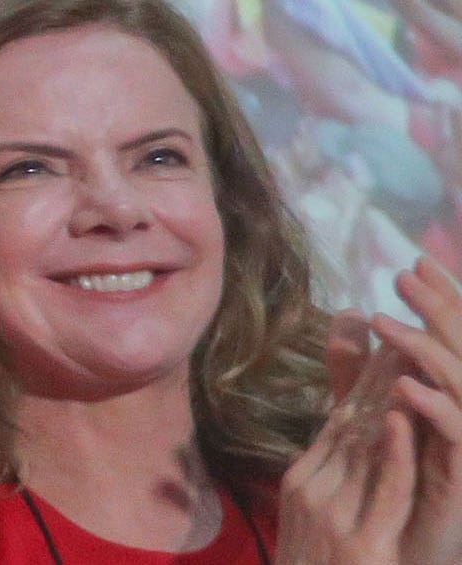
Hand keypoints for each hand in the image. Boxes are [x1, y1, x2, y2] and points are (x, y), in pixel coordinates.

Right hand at [278, 384, 415, 564]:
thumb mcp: (306, 521)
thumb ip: (319, 483)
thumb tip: (319, 447)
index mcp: (297, 483)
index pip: (334, 430)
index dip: (362, 398)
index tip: (386, 366)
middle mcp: (310, 491)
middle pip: (350, 433)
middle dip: (378, 394)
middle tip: (403, 355)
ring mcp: (332, 516)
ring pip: (368, 453)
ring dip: (392, 413)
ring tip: (411, 375)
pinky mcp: (361, 542)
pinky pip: (388, 491)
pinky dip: (398, 455)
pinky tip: (404, 425)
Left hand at [378, 258, 461, 564]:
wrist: (404, 550)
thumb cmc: (392, 485)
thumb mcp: (374, 417)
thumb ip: (361, 373)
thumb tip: (346, 317)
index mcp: (455, 399)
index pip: (457, 338)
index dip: (445, 300)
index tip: (419, 260)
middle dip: (441, 311)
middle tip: (406, 273)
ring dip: (425, 352)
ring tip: (385, 325)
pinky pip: (456, 440)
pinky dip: (435, 411)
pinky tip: (405, 389)